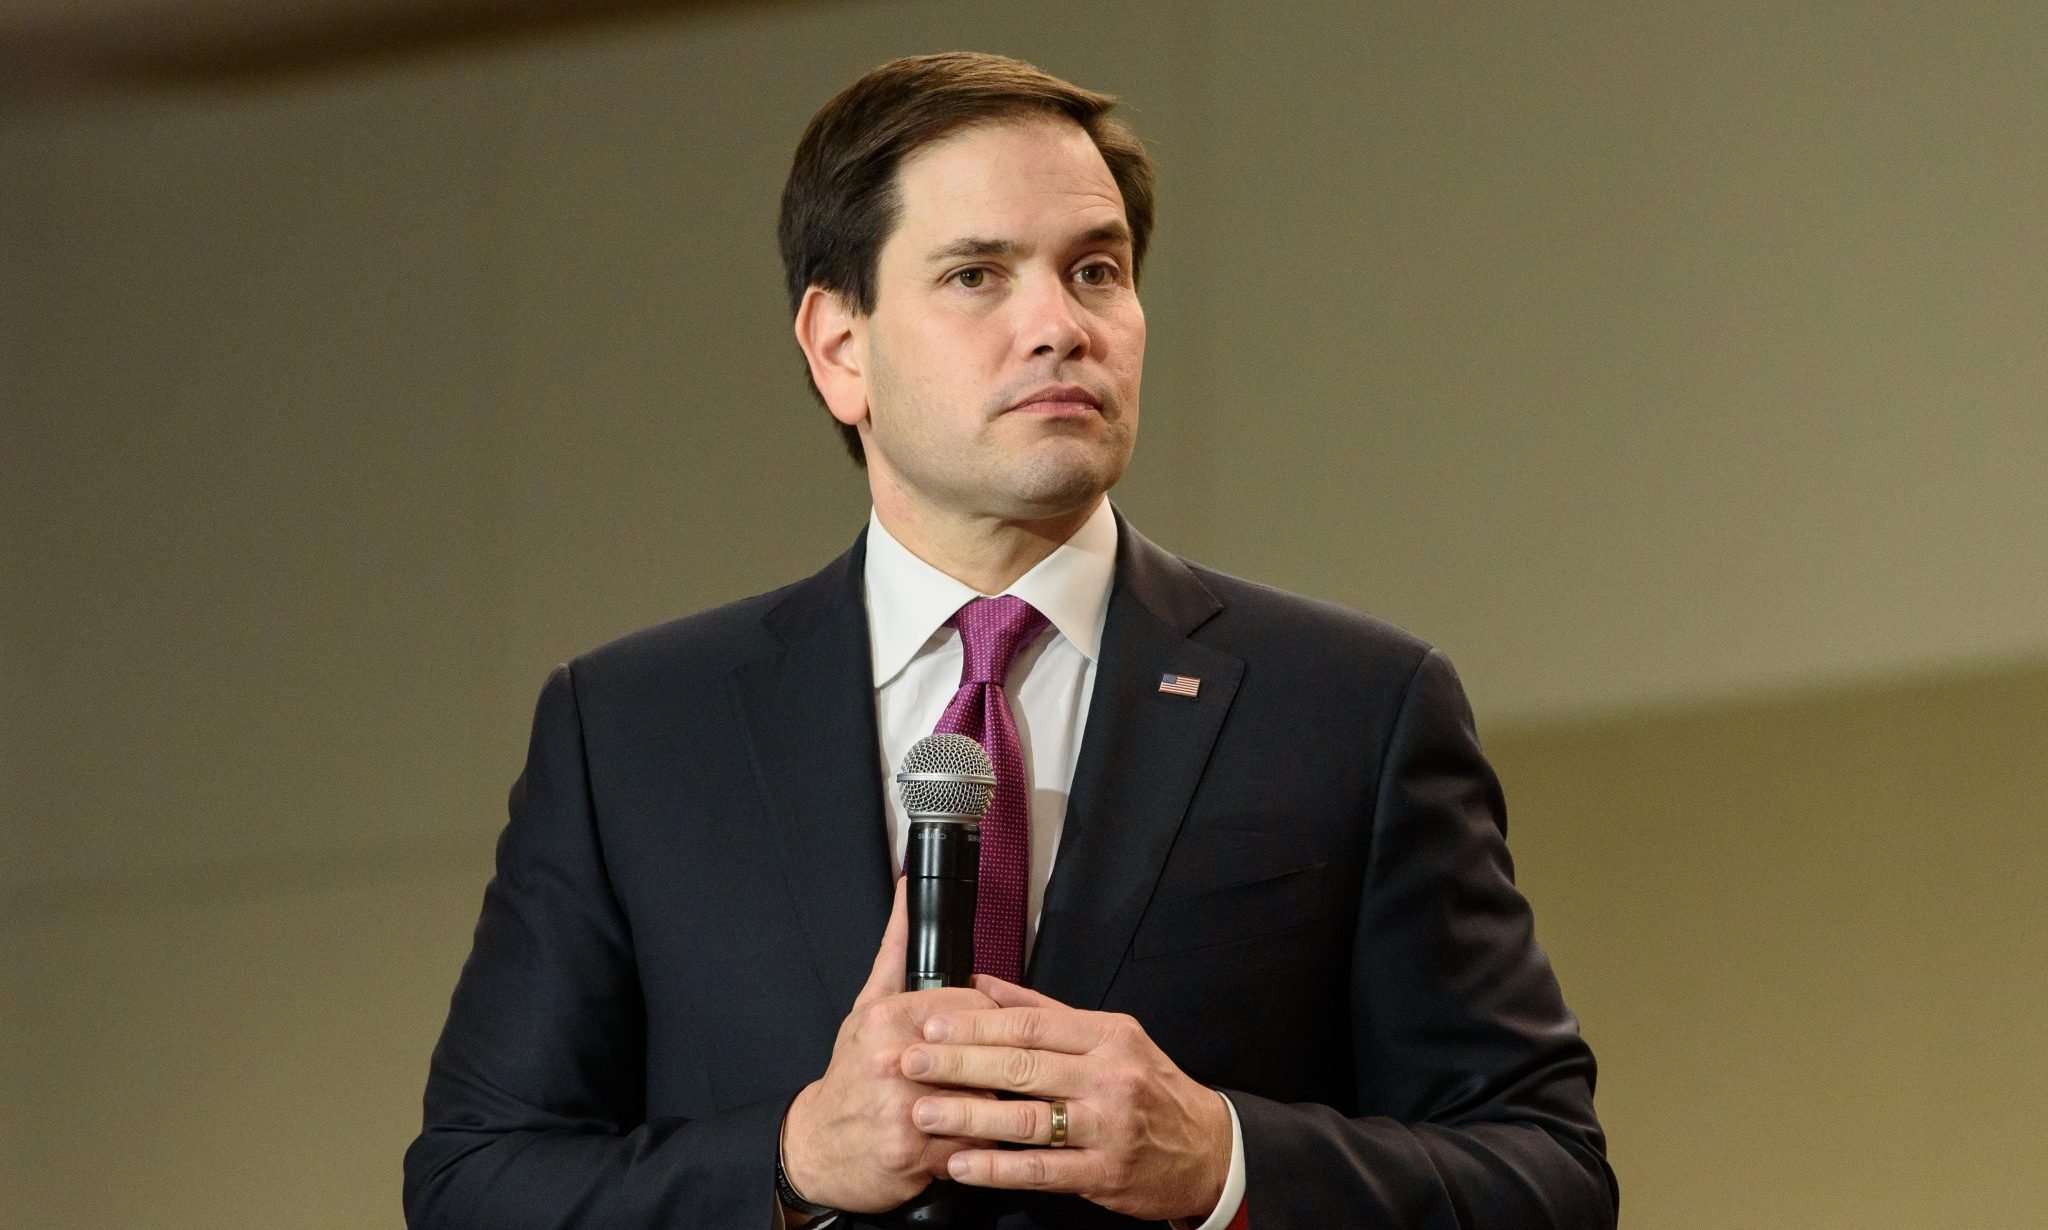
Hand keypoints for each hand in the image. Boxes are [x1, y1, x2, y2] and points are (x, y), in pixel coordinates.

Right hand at [780, 878, 998, 1213]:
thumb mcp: (866, 1009)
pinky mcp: (914, 1153)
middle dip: (997, 1066)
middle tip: (997, 1074)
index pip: (975, 1007)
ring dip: (992, 1108)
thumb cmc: (848, 1077)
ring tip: (980, 1108)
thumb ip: (895, 953)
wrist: (815, 1148)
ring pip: (986, 1101)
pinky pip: (974, 1144)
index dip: (994, 1022)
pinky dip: (979, 1145)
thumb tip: (906, 892)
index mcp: (888, 1019)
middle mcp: (895, 1060)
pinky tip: (964, 1137)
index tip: (993, 1034)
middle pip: (985, 1053)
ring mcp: (904, 1109)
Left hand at [901, 977, 1233, 1221]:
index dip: (977, 1024)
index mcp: (1108, 1035)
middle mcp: (1109, 1077)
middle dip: (960, 1064)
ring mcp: (1107, 1128)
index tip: (932, 1023)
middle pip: (1023, 1067)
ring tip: (924, 1111)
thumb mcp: (1111, 1037)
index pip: (1032, 1025)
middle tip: (913, 1062)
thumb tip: (983, 982)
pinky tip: (962, 1165)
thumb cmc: (1149, 1086)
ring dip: (969, 1117)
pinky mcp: (1104, 1174)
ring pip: (1027, 1119)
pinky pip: (1041, 1170)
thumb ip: (1045, 1012)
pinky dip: (997, 1168)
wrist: (1205, 1148)